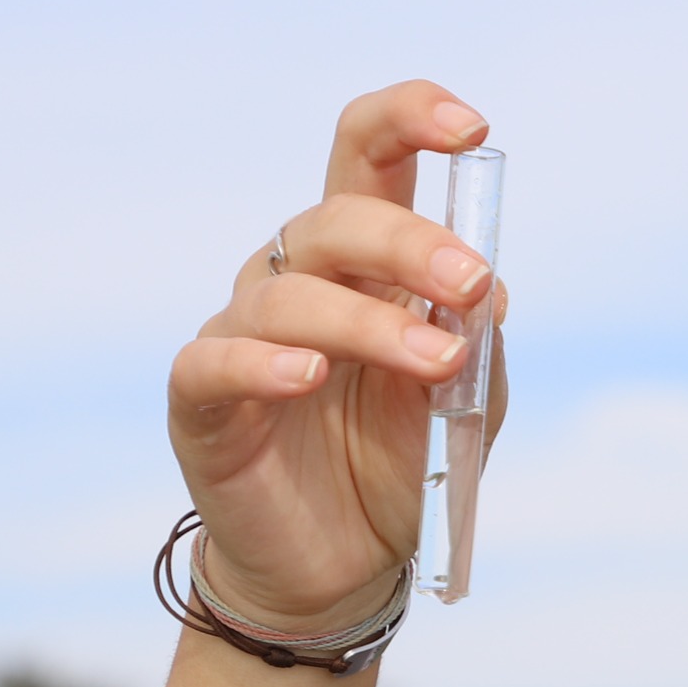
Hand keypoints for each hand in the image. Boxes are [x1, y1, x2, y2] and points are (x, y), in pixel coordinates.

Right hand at [167, 81, 512, 632]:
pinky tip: (308, 375)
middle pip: (335, 220)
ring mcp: (240, 334)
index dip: (411, 120)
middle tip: (472, 284)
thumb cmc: (397, 463)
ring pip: (290, 296)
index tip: (472, 127)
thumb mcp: (464, 400)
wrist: (344, 566)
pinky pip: (216, 362)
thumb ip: (476, 340)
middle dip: (410, 243)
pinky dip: (263, 363)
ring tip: (435, 363)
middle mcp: (295, 279)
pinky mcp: (200, 400)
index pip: (369, 154)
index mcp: (361, 260)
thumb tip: (487, 287)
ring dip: (369, 323)